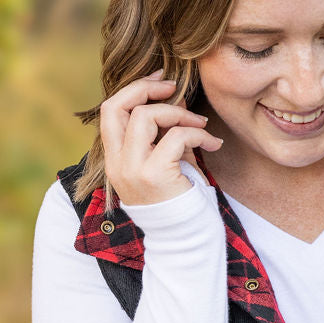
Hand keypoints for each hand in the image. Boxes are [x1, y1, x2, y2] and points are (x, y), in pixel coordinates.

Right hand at [99, 67, 224, 206]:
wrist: (186, 241)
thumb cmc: (180, 203)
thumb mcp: (169, 163)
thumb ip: (166, 133)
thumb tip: (175, 99)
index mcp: (115, 160)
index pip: (109, 111)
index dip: (133, 89)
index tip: (159, 81)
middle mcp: (117, 164)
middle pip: (117, 106)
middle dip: (146, 88)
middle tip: (174, 88)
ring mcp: (132, 170)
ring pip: (145, 116)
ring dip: (178, 113)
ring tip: (200, 124)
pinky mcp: (154, 176)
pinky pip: (176, 137)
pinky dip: (198, 134)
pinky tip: (213, 143)